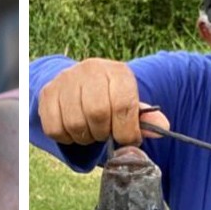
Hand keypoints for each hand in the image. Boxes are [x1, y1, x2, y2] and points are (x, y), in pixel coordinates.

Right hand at [37, 58, 169, 145]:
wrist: (78, 83)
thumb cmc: (110, 98)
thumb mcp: (130, 103)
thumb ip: (144, 119)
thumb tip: (162, 128)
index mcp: (117, 72)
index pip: (123, 105)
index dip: (126, 130)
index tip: (126, 139)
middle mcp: (90, 70)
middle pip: (96, 114)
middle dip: (103, 133)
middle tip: (104, 133)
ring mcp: (66, 80)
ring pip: (74, 124)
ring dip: (85, 137)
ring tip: (90, 131)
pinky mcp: (47, 93)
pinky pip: (55, 129)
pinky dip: (66, 138)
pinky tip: (73, 130)